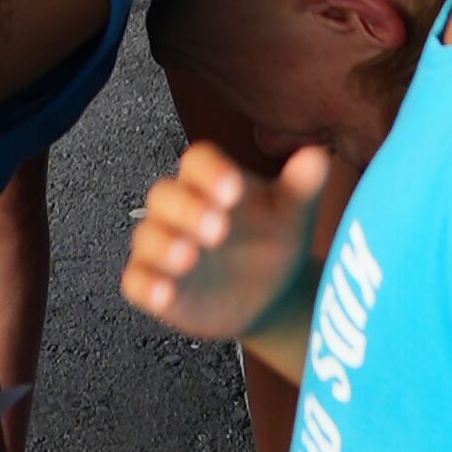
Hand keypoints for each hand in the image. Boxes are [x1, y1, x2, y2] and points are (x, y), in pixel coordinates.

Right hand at [122, 128, 330, 349]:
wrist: (268, 295)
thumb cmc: (273, 241)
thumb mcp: (293, 214)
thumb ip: (302, 186)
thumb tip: (316, 156)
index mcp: (211, 182)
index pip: (197, 162)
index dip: (211, 172)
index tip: (235, 190)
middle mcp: (180, 209)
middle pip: (163, 195)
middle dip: (187, 209)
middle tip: (219, 228)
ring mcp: (163, 247)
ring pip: (146, 236)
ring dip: (163, 245)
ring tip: (189, 257)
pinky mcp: (153, 285)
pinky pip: (136, 281)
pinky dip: (146, 285)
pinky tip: (166, 293)